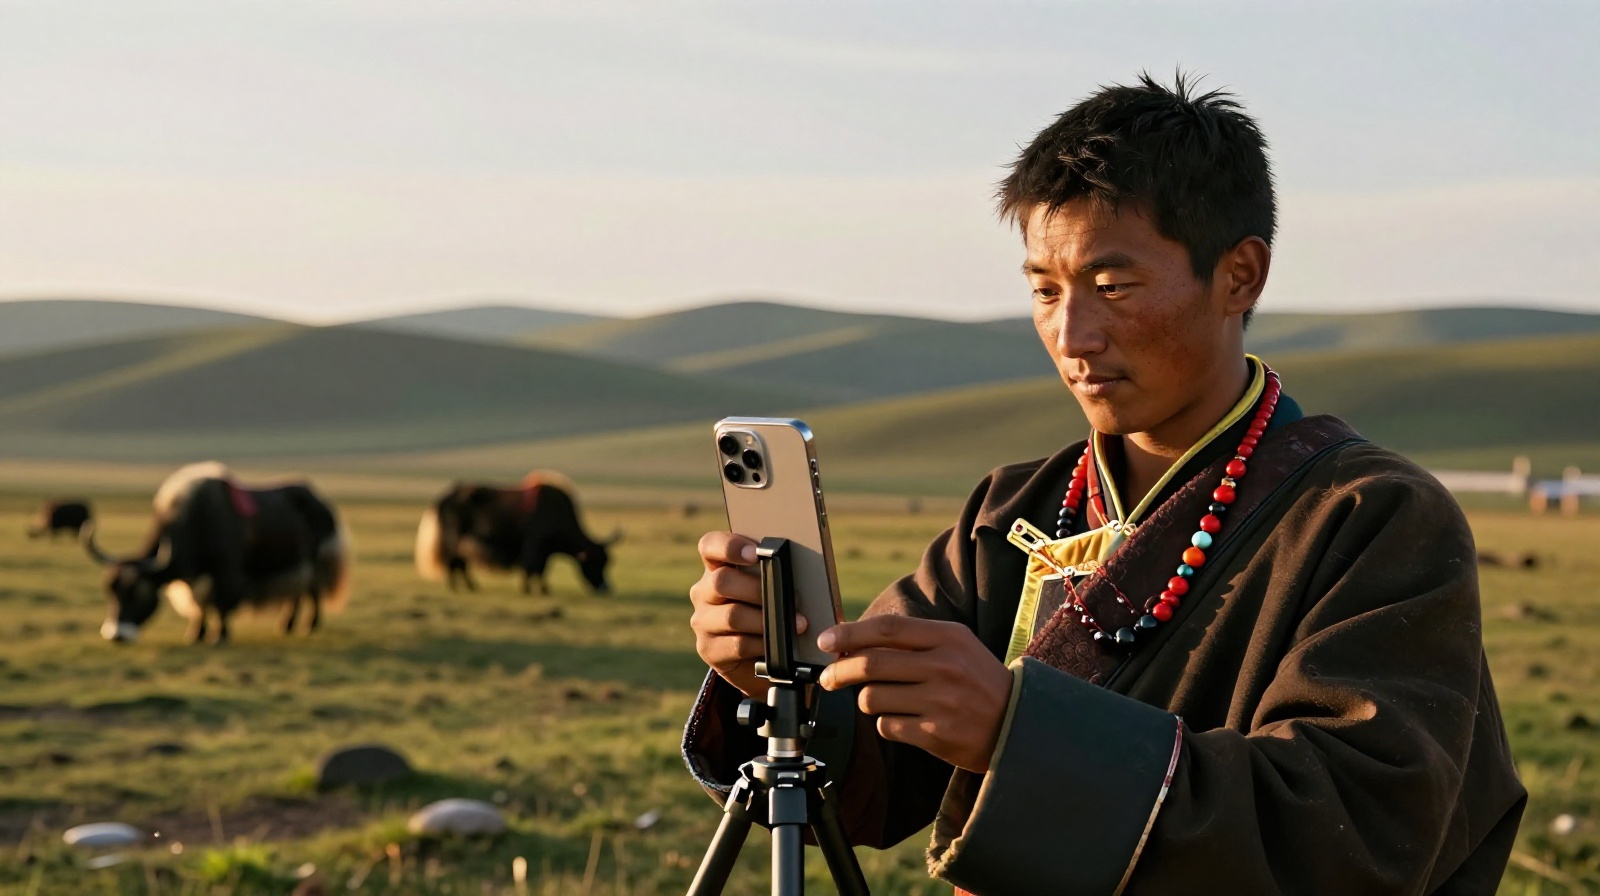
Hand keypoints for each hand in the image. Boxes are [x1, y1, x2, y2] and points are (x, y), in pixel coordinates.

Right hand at [688, 531, 807, 698]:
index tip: (756, 553)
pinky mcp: (708, 649)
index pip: (710, 546)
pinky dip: (763, 644)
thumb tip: (799, 569)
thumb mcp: (768, 588)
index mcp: (716, 567)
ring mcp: (702, 621)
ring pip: (732, 616)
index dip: (729, 546)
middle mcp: (703, 592)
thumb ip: (774, 573)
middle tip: (791, 597)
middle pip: (721, 581)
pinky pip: (738, 644)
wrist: (757, 657)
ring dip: (768, 620)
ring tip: (796, 624)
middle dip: (759, 589)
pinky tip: (778, 645)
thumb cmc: (768, 611)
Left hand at [817, 615, 1011, 772]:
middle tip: (828, 677)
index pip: (887, 629)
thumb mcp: (956, 647)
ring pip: (873, 698)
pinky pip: (887, 726)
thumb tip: (853, 640)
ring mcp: (941, 701)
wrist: (1018, 724)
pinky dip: (886, 724)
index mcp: (948, 637)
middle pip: (871, 663)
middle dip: (839, 670)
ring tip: (881, 701)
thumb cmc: (977, 682)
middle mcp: (944, 666)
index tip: (826, 640)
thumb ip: (911, 640)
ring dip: (866, 700)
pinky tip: (902, 721)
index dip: (850, 633)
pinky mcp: (936, 734)